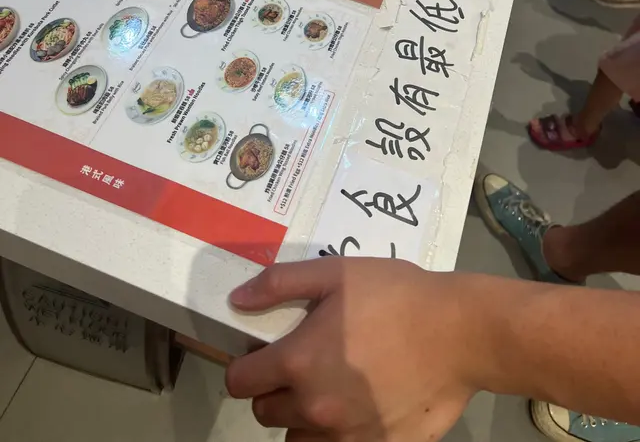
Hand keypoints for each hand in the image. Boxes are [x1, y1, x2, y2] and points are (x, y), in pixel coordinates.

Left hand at [226, 258, 479, 441]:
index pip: (239, 381)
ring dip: (302, 418)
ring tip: (331, 388)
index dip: (246, 364)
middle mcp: (314, 408)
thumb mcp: (335, 272)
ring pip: (297, 440)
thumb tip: (236, 299)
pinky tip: (360, 405)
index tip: (265, 352)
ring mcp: (346, 437)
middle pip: (265, 413)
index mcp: (297, 362)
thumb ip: (279, 284)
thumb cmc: (395, 295)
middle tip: (304, 363)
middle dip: (275, 389)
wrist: (459, 331)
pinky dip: (338, 435)